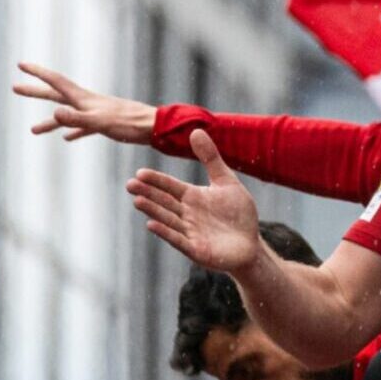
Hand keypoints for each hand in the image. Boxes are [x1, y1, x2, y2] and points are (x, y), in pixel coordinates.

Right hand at [13, 61, 157, 144]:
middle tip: (14, 87)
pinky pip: (82, 127)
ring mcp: (96, 113)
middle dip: (35, 91)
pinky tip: (67, 138)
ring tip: (32, 130)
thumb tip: (54, 112)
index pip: (56, 82)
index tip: (20, 64)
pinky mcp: (105, 124)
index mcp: (84, 99)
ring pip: (67, 114)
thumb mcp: (99, 122)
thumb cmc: (129, 125)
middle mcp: (88, 102)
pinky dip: (72, 131)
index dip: (37, 73)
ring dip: (49, 122)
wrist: (155, 128)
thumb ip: (77, 118)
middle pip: (56, 95)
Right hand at [127, 130, 262, 273]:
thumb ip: (210, 158)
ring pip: (168, 219)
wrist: (250, 244)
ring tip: (137, 201)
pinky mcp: (196, 249)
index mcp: (193, 197)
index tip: (139, 173)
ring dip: (153, 211)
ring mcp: (190, 232)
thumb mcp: (226, 181)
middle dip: (148, 193)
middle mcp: (187, 214)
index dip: (157, 180)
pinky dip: (165, 232)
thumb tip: (196, 130)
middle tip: (130, 184)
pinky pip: (178, 240)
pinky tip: (151, 224)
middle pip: (164, 202)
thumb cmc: (237, 214)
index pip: (171, 186)